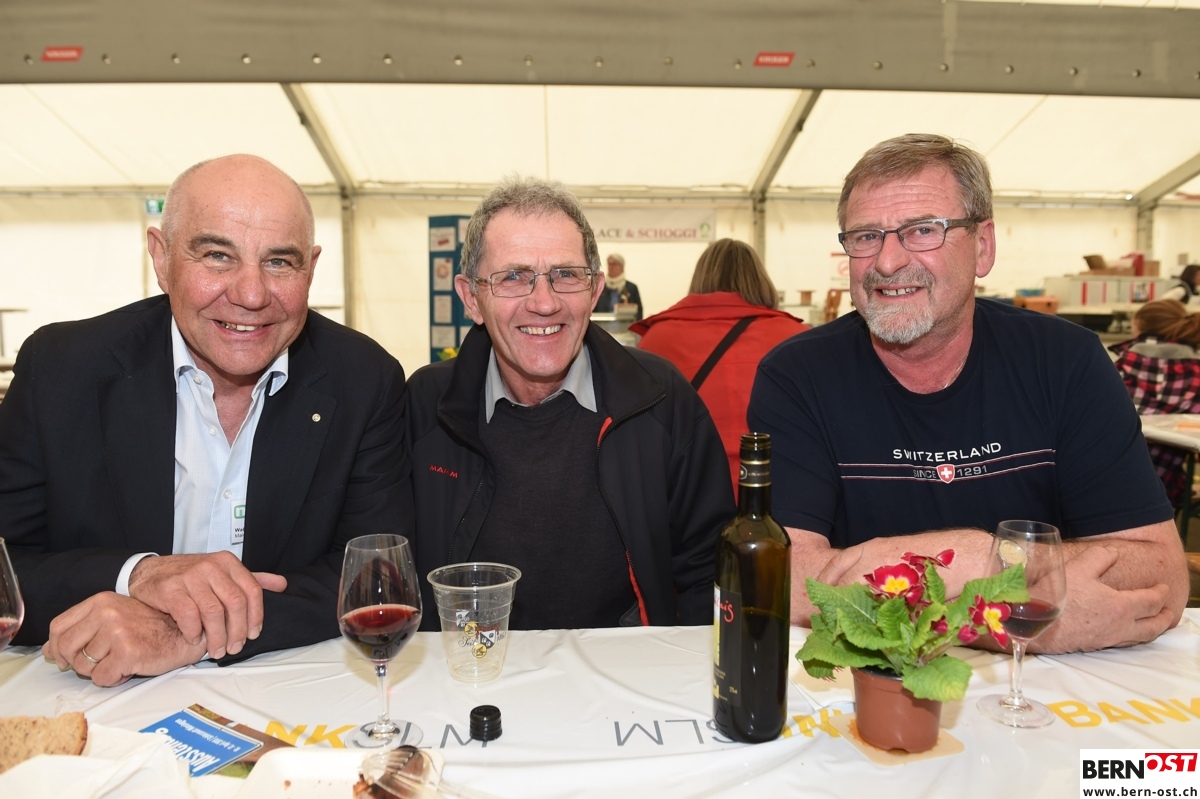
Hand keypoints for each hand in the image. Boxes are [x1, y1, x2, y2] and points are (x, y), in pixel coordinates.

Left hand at [41, 593, 208, 686]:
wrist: (188, 633)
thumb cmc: (152, 628)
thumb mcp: (115, 619)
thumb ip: (81, 630)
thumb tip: (48, 649)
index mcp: (102, 601)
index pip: (58, 626)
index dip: (57, 647)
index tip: (67, 657)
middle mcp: (107, 612)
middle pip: (66, 648)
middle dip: (77, 662)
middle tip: (98, 663)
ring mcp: (117, 632)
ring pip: (83, 666)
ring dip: (99, 671)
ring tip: (120, 661)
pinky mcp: (128, 652)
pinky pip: (101, 678)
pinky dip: (113, 679)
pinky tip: (128, 668)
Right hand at [128, 552, 286, 658]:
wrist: (149, 572)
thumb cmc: (190, 577)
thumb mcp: (223, 572)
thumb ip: (251, 579)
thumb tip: (281, 584)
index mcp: (227, 562)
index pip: (252, 590)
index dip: (256, 616)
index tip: (253, 634)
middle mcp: (211, 566)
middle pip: (235, 603)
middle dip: (237, 631)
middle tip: (234, 648)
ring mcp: (190, 576)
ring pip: (213, 612)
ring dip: (217, 637)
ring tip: (216, 650)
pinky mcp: (170, 589)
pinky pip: (189, 615)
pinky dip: (194, 632)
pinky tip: (194, 639)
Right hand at [1031, 544, 1173, 652]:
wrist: (1032, 623)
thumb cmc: (1057, 596)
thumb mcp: (1078, 567)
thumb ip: (1100, 557)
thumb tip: (1113, 552)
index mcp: (1120, 606)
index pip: (1151, 601)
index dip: (1161, 593)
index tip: (1163, 587)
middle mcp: (1119, 626)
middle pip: (1153, 626)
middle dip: (1164, 617)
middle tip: (1169, 610)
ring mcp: (1107, 638)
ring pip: (1140, 638)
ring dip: (1153, 629)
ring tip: (1154, 623)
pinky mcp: (1094, 645)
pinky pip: (1124, 642)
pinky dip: (1135, 636)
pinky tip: (1126, 631)